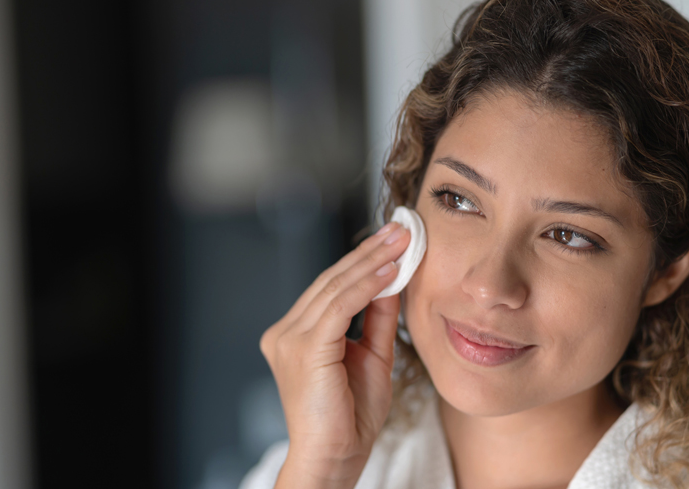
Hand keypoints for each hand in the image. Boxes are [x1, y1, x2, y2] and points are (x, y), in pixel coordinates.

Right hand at [259, 221, 410, 488]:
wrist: (334, 459)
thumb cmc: (350, 418)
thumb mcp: (372, 357)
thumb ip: (377, 319)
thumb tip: (393, 281)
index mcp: (296, 334)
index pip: (332, 287)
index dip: (364, 260)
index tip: (394, 239)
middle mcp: (286, 332)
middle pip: (332, 280)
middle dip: (371, 252)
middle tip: (402, 228)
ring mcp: (289, 338)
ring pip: (335, 287)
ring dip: (373, 262)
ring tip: (402, 241)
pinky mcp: (303, 348)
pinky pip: (339, 306)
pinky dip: (367, 286)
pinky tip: (391, 272)